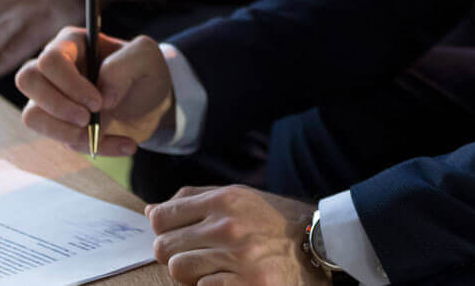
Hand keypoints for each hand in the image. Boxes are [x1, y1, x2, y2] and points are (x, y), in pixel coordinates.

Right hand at [16, 28, 172, 155]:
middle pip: (27, 79)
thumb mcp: (146, 57)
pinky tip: (122, 144)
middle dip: (57, 105)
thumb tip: (103, 97)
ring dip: (65, 132)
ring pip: (31, 115)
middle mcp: (54, 68)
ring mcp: (51, 97)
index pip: (50, 59)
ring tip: (100, 135)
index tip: (98, 103)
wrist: (153, 103)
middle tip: (88, 119)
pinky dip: (90, 147)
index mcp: (71, 43)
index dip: (69, 84)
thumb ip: (124, 66)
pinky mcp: (58, 124)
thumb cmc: (145, 72)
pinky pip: (58, 139)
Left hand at [147, 186, 326, 285]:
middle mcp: (229, 227)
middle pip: (164, 247)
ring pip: (180, 271)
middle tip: (194, 254)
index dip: (162, 228)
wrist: (322, 245)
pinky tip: (231, 279)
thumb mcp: (240, 197)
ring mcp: (238, 260)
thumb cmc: (276, 221)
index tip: (174, 233)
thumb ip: (195, 199)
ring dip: (192, 273)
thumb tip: (151, 211)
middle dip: (173, 253)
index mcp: (225, 200)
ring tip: (212, 268)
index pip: (162, 216)